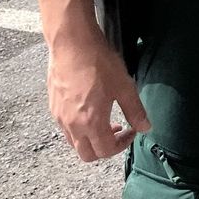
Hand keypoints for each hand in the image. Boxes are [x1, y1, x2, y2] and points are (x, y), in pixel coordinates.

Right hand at [47, 33, 148, 161]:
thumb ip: (135, 111)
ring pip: (74, 143)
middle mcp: (71, 125)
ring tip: (104, 121)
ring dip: (91, 140)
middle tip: (118, 132)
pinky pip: (65, 128)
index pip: (106, 151)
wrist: (72, 43)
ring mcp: (59, 117)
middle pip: (86, 154)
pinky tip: (89, 110)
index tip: (132, 131)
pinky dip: (79, 129)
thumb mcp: (125, 87)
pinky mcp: (52, 106)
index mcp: (91, 123)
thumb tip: (146, 127)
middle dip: (105, 149)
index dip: (122, 145)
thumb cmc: (99, 63)